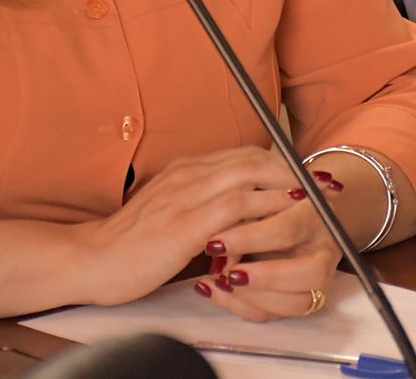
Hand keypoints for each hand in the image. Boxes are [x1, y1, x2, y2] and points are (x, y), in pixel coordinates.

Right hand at [75, 147, 298, 307]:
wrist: (91, 260)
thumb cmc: (129, 244)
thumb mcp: (170, 213)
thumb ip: (200, 206)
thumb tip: (236, 211)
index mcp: (184, 171)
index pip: (242, 155)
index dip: (279, 163)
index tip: (307, 176)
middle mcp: (187, 175)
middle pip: (252, 159)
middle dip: (293, 169)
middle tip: (324, 184)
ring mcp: (186, 196)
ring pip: (248, 176)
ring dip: (287, 184)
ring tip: (317, 197)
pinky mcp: (185, 224)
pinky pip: (235, 207)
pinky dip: (264, 206)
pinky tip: (285, 213)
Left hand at [195, 169, 344, 321]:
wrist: (302, 210)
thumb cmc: (275, 197)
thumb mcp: (259, 196)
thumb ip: (242, 217)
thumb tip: (219, 252)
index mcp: (317, 214)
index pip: (287, 230)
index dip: (250, 239)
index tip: (216, 244)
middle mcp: (326, 248)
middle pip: (309, 273)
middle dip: (265, 278)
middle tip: (228, 275)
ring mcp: (319, 277)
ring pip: (298, 302)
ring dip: (254, 298)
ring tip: (218, 284)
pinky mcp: (302, 296)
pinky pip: (277, 314)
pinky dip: (243, 307)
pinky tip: (216, 292)